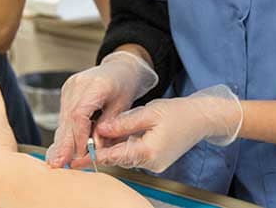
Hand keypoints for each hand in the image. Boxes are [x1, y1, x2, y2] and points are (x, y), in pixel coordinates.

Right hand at [45, 51, 157, 167]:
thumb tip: (94, 148)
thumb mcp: (123, 106)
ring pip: (63, 117)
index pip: (80, 114)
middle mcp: (78, 84)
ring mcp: (70, 86)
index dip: (78, 137)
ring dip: (62, 139)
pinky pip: (64, 114)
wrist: (121, 67)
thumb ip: (109, 127)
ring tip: (56, 159)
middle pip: (67, 117)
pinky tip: (62, 146)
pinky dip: (66, 130)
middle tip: (58, 163)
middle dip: (63, 143)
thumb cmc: (125, 85)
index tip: (79, 154)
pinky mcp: (67, 91)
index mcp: (96, 84)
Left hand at [74, 85, 241, 172]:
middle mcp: (151, 162)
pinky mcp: (156, 160)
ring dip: (110, 151)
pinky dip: (122, 149)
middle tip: (74, 155)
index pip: (115, 156)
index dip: (94, 157)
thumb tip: (101, 129)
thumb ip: (124, 123)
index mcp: (148, 151)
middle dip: (99, 155)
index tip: (75, 159)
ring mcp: (154, 163)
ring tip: (88, 147)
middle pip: (118, 159)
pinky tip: (111, 141)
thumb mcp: (149, 112)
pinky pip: (134, 155)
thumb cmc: (178, 112)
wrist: (201, 118)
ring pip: (125, 157)